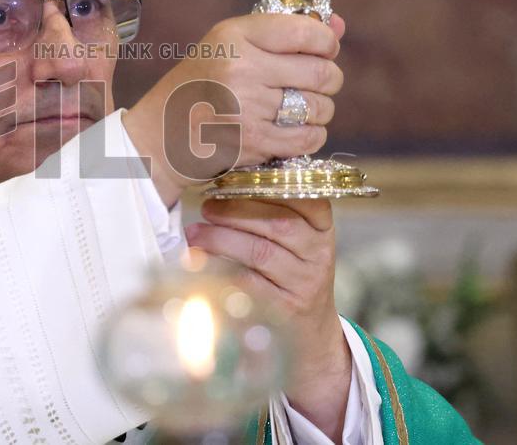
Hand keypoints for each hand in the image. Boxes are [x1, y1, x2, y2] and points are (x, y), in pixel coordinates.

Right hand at [123, 13, 345, 206]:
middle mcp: (241, 69)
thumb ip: (284, 32)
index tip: (324, 50)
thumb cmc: (198, 85)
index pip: (306, 32)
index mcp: (234, 36)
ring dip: (319, 110)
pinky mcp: (252, 142)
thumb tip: (338, 24)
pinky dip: (311, 135)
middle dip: (329, 79)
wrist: (160, 134)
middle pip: (322, 73)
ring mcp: (246, 107)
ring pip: (320, 107)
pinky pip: (308, 137)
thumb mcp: (230, 45)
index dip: (327, 43)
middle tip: (316, 83)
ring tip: (298, 108)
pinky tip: (293, 130)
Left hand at [186, 198, 350, 441]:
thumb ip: (272, 212)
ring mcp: (304, 283)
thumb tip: (220, 185)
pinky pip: (248, 284)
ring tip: (194, 233)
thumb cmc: (290, 275)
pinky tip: (199, 262)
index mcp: (322, 229)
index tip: (233, 181)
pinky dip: (220, 270)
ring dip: (221, 238)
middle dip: (235, 211)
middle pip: (277, 223)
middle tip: (206, 207)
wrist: (308, 334)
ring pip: (260, 252)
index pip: (304, 197)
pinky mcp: (284, 309)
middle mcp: (319, 254)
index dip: (268, 187)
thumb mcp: (295, 243)